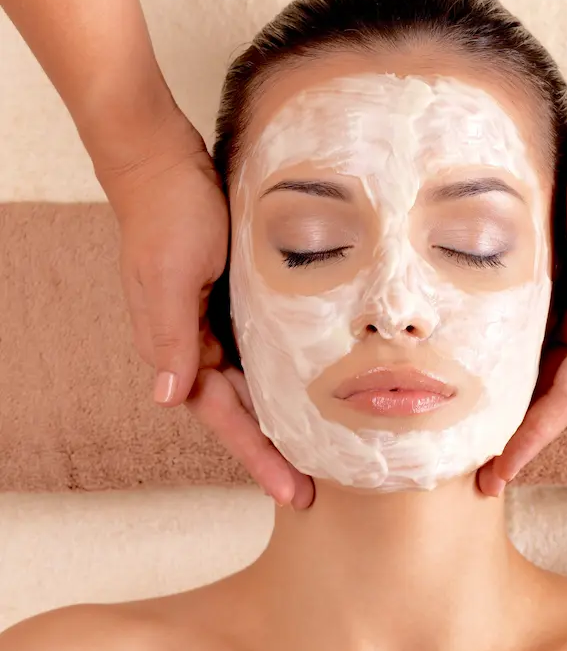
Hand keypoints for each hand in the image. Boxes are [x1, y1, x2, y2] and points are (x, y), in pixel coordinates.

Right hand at [100, 113, 313, 508]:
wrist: (164, 159)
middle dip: (273, 453)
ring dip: (282, 421)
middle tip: (310, 491)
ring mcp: (214, 327)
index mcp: (177, 348)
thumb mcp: (171, 274)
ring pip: (253, 389)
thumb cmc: (168, 213)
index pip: (223, 417)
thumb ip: (169, 336)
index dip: (258, 455)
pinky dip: (284, 379)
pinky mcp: (234, 305)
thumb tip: (167, 398)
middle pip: (241, 414)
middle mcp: (195, 347)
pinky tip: (311, 391)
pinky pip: (261, 355)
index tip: (291, 491)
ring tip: (318, 454)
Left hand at [478, 111, 566, 494]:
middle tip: (480, 475)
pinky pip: (530, 339)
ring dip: (509, 407)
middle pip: (551, 396)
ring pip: (537, 373)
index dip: (534, 437)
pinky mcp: (558, 287)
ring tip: (474, 440)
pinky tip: (479, 378)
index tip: (502, 471)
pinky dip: (506, 366)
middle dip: (519, 437)